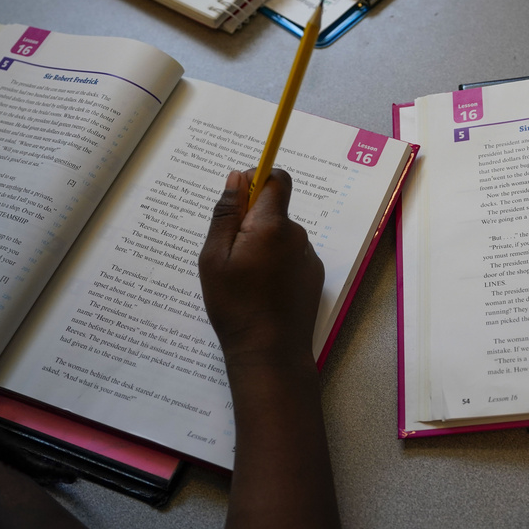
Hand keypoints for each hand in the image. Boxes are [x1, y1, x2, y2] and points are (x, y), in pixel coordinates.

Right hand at [199, 169, 324, 369]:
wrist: (271, 351)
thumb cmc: (236, 306)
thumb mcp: (214, 258)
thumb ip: (226, 214)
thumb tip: (236, 178)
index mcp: (272, 226)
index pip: (276, 179)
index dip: (256, 180)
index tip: (237, 199)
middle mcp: (297, 235)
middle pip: (275, 210)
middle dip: (251, 221)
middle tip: (229, 255)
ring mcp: (309, 255)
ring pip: (281, 235)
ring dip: (263, 245)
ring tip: (245, 278)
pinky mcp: (315, 273)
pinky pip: (291, 254)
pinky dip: (277, 262)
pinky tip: (263, 289)